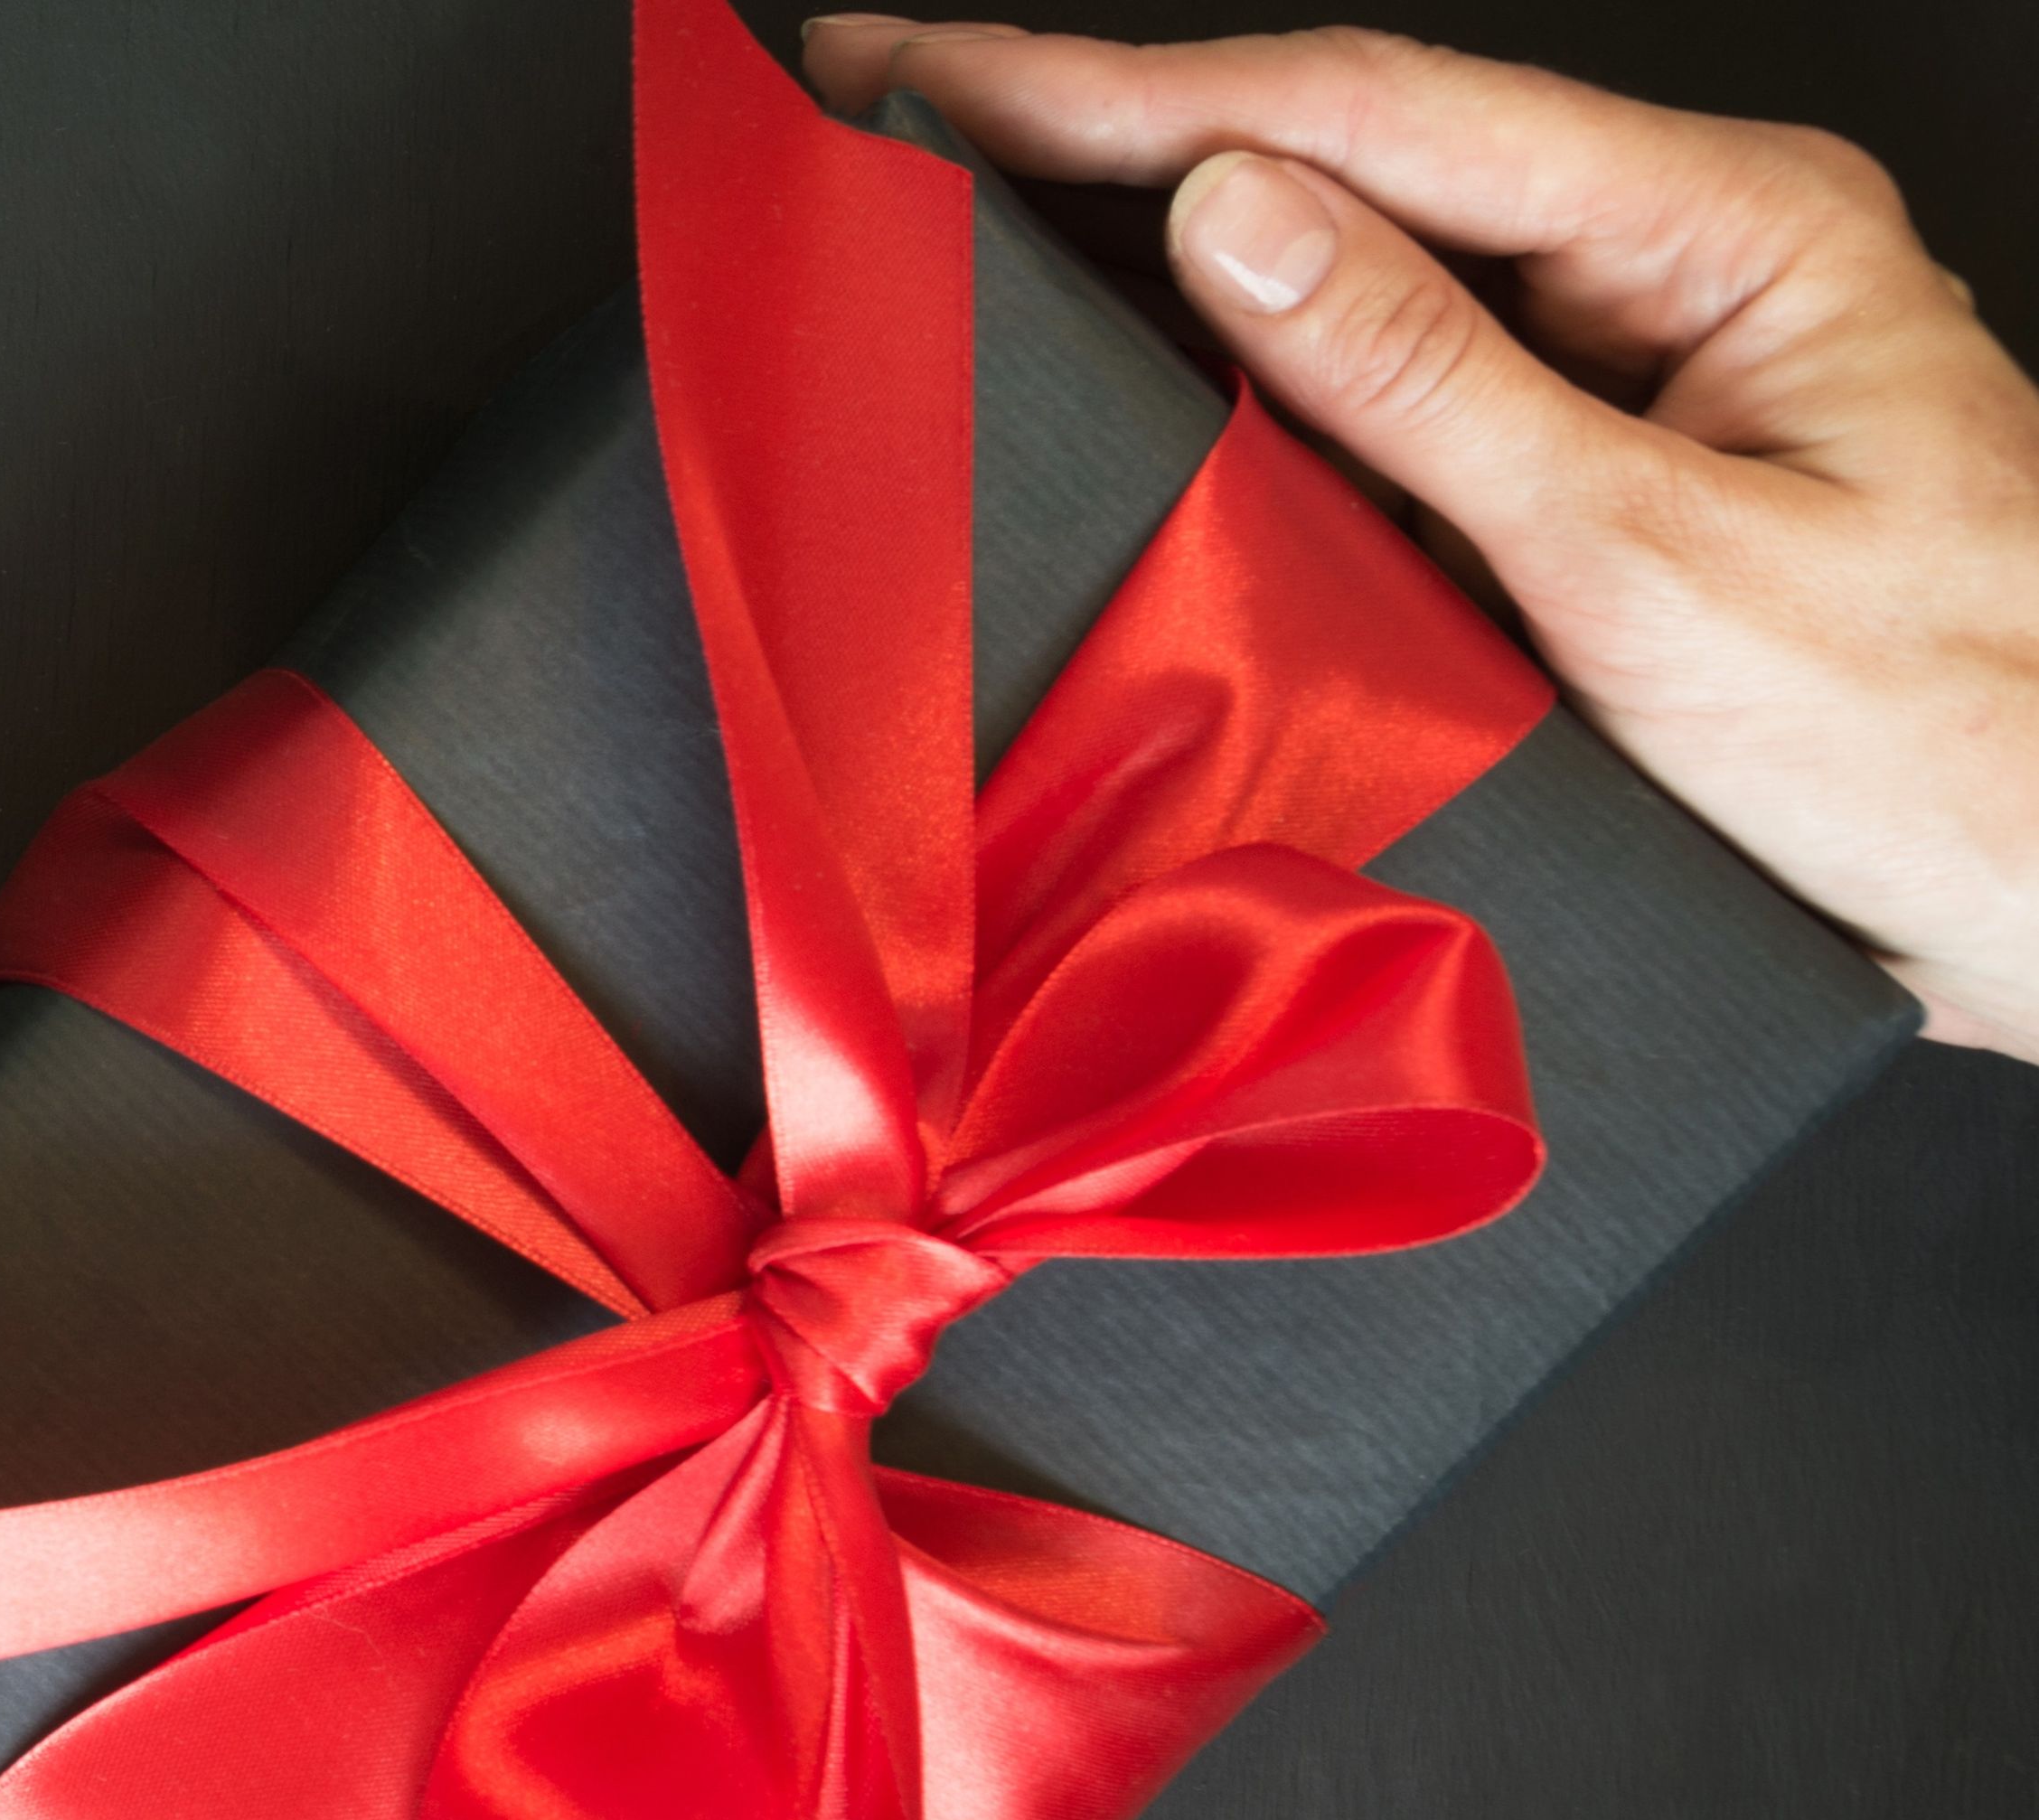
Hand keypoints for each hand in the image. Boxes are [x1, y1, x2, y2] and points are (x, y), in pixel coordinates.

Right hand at [804, 17, 2038, 1063]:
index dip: (1124, 88)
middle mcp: (1665, 271)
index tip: (938, 71)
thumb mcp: (1660, 564)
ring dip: (1148, 249)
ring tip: (956, 213)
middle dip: (1102, 131)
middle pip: (1344, 161)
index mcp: (1720, 231)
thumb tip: (1231, 212)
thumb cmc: (1949, 742)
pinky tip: (1121, 371)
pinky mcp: (1583, 491)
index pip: (1372, 115)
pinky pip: (1381, 415)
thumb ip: (1432, 385)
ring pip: (1349, 283)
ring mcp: (1623, 376)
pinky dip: (1239, 394)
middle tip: (892, 101)